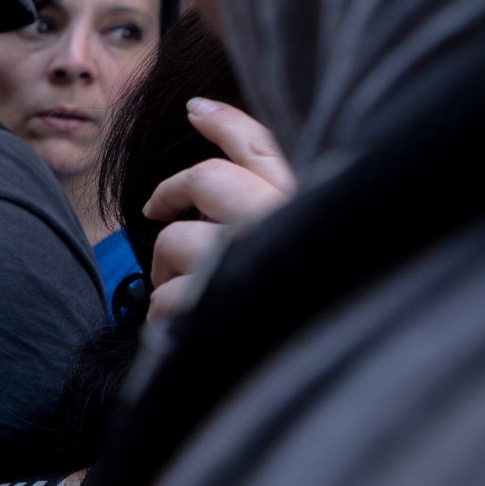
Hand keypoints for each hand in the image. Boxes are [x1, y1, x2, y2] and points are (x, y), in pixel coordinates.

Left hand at [142, 97, 295, 318]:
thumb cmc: (314, 317)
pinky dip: (164, 316)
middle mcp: (283, 222)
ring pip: (177, 242)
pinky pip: (167, 298)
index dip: (225, 121)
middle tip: (158, 214)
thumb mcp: (313, 251)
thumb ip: (280, 215)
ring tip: (183, 297)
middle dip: (172, 198)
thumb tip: (230, 174)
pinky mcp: (217, 302)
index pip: (262, 145)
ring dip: (167, 272)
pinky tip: (184, 330)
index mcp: (312, 206)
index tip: (196, 108)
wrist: (325, 377)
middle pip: (206, 181)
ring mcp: (249, 260)